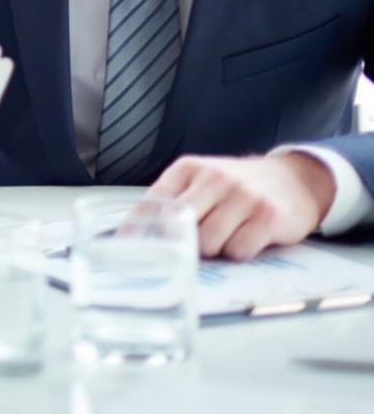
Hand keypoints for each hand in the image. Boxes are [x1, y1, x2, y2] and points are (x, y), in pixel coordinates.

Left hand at [147, 152, 335, 260]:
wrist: (294, 179)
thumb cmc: (238, 187)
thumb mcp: (201, 182)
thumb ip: (174, 201)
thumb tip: (138, 234)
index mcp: (189, 169)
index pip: (154, 202)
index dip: (138, 229)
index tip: (128, 248)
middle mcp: (215, 178)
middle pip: (180, 227)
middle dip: (182, 244)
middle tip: (192, 246)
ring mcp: (243, 196)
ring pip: (208, 243)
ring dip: (214, 250)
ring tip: (226, 236)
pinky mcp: (268, 217)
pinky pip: (238, 251)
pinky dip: (239, 252)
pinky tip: (247, 237)